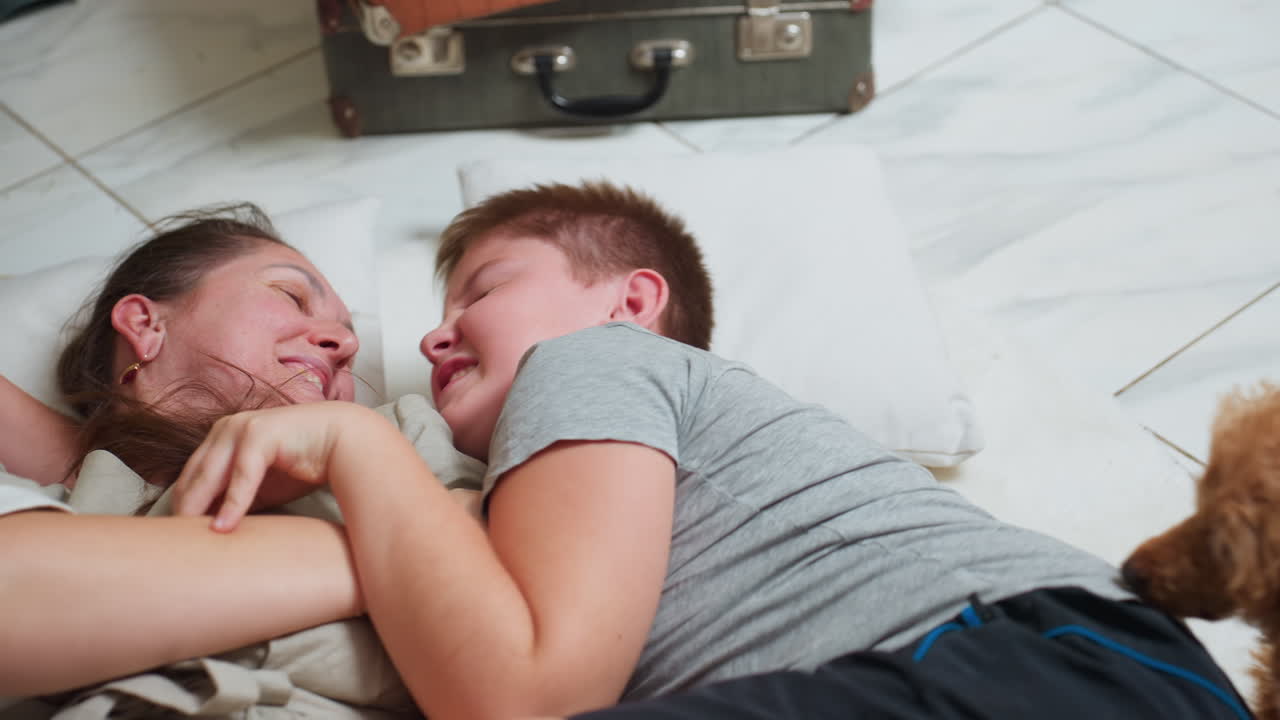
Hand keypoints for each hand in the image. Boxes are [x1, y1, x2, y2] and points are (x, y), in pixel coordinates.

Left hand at [172, 402, 369, 531]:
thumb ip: (235, 499)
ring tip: (191, 542)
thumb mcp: (262, 486)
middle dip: (184, 511)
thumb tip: (211, 530)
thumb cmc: (304, 463)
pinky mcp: (260, 434)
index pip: (190, 477)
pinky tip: (224, 528)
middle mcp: (226, 428)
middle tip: (177, 547)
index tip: (177, 537)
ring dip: (199, 510)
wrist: (345, 441)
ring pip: (209, 476)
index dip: (183, 507)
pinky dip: (232, 503)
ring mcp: (241, 428)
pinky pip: (241, 475)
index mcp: (221, 436)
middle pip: (192, 477)